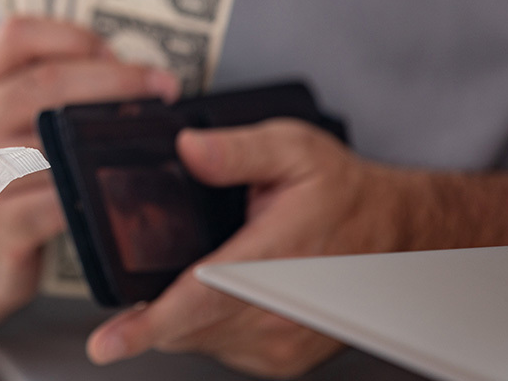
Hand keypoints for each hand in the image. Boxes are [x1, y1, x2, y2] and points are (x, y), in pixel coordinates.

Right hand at [0, 17, 179, 325]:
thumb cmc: (18, 183)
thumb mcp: (17, 126)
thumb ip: (55, 92)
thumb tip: (135, 73)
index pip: (15, 35)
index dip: (71, 34)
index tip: (116, 51)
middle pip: (44, 81)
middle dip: (114, 79)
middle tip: (163, 87)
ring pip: (52, 139)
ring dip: (112, 135)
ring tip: (157, 134)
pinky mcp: (0, 226)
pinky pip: (55, 201)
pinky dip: (95, 190)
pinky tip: (126, 186)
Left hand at [86, 119, 410, 378]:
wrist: (400, 236)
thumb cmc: (346, 194)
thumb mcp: (292, 149)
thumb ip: (234, 149)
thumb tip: (187, 149)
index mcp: (275, 258)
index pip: (199, 299)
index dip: (147, 325)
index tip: (107, 343)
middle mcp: (277, 311)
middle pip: (186, 324)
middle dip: (152, 306)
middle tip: (146, 273)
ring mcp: (280, 341)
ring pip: (198, 339)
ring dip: (179, 313)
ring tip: (200, 266)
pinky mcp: (280, 358)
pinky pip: (219, 346)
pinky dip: (205, 323)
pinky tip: (220, 289)